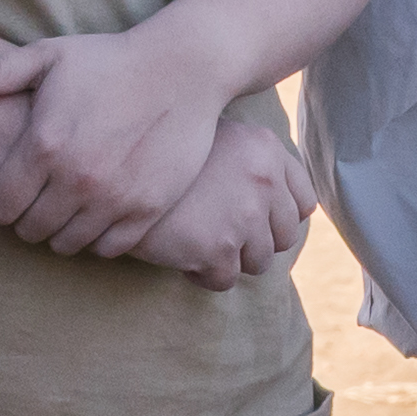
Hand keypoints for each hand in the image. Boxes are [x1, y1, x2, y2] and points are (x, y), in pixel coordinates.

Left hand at [0, 23, 239, 253]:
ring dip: (62, 230)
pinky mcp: (147, 210)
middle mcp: (76, 180)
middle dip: (29, 217)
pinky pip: (108, 249)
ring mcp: (114, 199)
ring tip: (69, 204)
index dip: (1, 200)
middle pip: (30, 231)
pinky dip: (99, 238)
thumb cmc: (109, 59)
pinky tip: (100, 212)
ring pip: (67, 245)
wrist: (183, 68)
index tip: (14, 185)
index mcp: (43, 147)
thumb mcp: (47, 56)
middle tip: (41, 195)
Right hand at [124, 118, 311, 281]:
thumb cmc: (158, 152)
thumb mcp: (212, 136)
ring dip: (231, 259)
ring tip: (199, 242)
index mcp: (266, 149)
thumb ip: (247, 161)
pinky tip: (182, 256)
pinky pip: (225, 280)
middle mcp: (263, 181)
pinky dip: (204, 274)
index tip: (256, 221)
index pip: (303, 203)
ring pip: (259, 262)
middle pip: (285, 237)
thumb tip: (270, 201)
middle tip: (221, 234)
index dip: (280, 218)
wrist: (113, 169)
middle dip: (256, 241)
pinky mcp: (218, 249)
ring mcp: (243, 216)